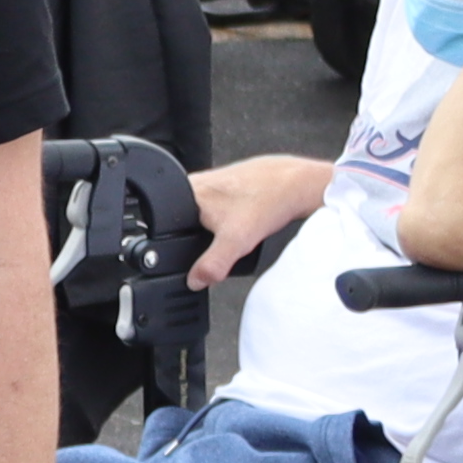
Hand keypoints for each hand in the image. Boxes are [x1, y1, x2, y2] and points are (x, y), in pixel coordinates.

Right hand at [183, 149, 330, 286]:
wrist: (297, 183)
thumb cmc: (268, 199)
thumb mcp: (236, 241)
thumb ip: (211, 265)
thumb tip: (195, 281)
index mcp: (186, 190)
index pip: (165, 223)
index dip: (181, 243)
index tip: (204, 247)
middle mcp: (195, 182)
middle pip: (186, 222)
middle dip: (204, 236)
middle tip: (228, 233)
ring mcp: (212, 182)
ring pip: (204, 216)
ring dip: (219, 227)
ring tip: (240, 222)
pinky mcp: (229, 185)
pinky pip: (220, 209)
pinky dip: (232, 218)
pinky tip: (246, 216)